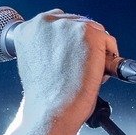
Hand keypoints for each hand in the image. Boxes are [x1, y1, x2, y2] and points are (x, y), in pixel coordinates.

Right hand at [11, 9, 118, 128]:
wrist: (51, 112)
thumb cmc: (43, 99)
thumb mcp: (36, 64)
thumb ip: (47, 48)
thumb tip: (68, 46)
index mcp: (27, 30)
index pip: (55, 24)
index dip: (66, 43)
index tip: (69, 56)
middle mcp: (46, 22)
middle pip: (76, 24)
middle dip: (81, 46)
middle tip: (79, 70)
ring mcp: (68, 26)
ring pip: (93, 32)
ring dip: (95, 52)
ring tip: (86, 74)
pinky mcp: (89, 33)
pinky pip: (108, 42)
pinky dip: (108, 59)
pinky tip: (96, 74)